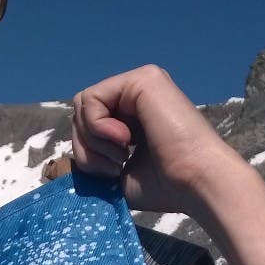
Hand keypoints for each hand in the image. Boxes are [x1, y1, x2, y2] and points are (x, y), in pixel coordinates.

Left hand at [69, 65, 247, 216]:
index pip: (87, 123)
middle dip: (86, 148)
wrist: (196, 182)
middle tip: (112, 169)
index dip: (87, 152)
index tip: (110, 173)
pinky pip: (91, 98)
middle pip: (81, 112)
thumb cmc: (166, 186)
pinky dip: (96, 127)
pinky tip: (124, 141)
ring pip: (82, 105)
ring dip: (92, 140)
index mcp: (134, 113)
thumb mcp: (117, 173)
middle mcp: (138, 93)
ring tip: (120, 157)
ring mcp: (141, 82)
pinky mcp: (143, 78)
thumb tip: (68, 159)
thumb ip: (94, 157)